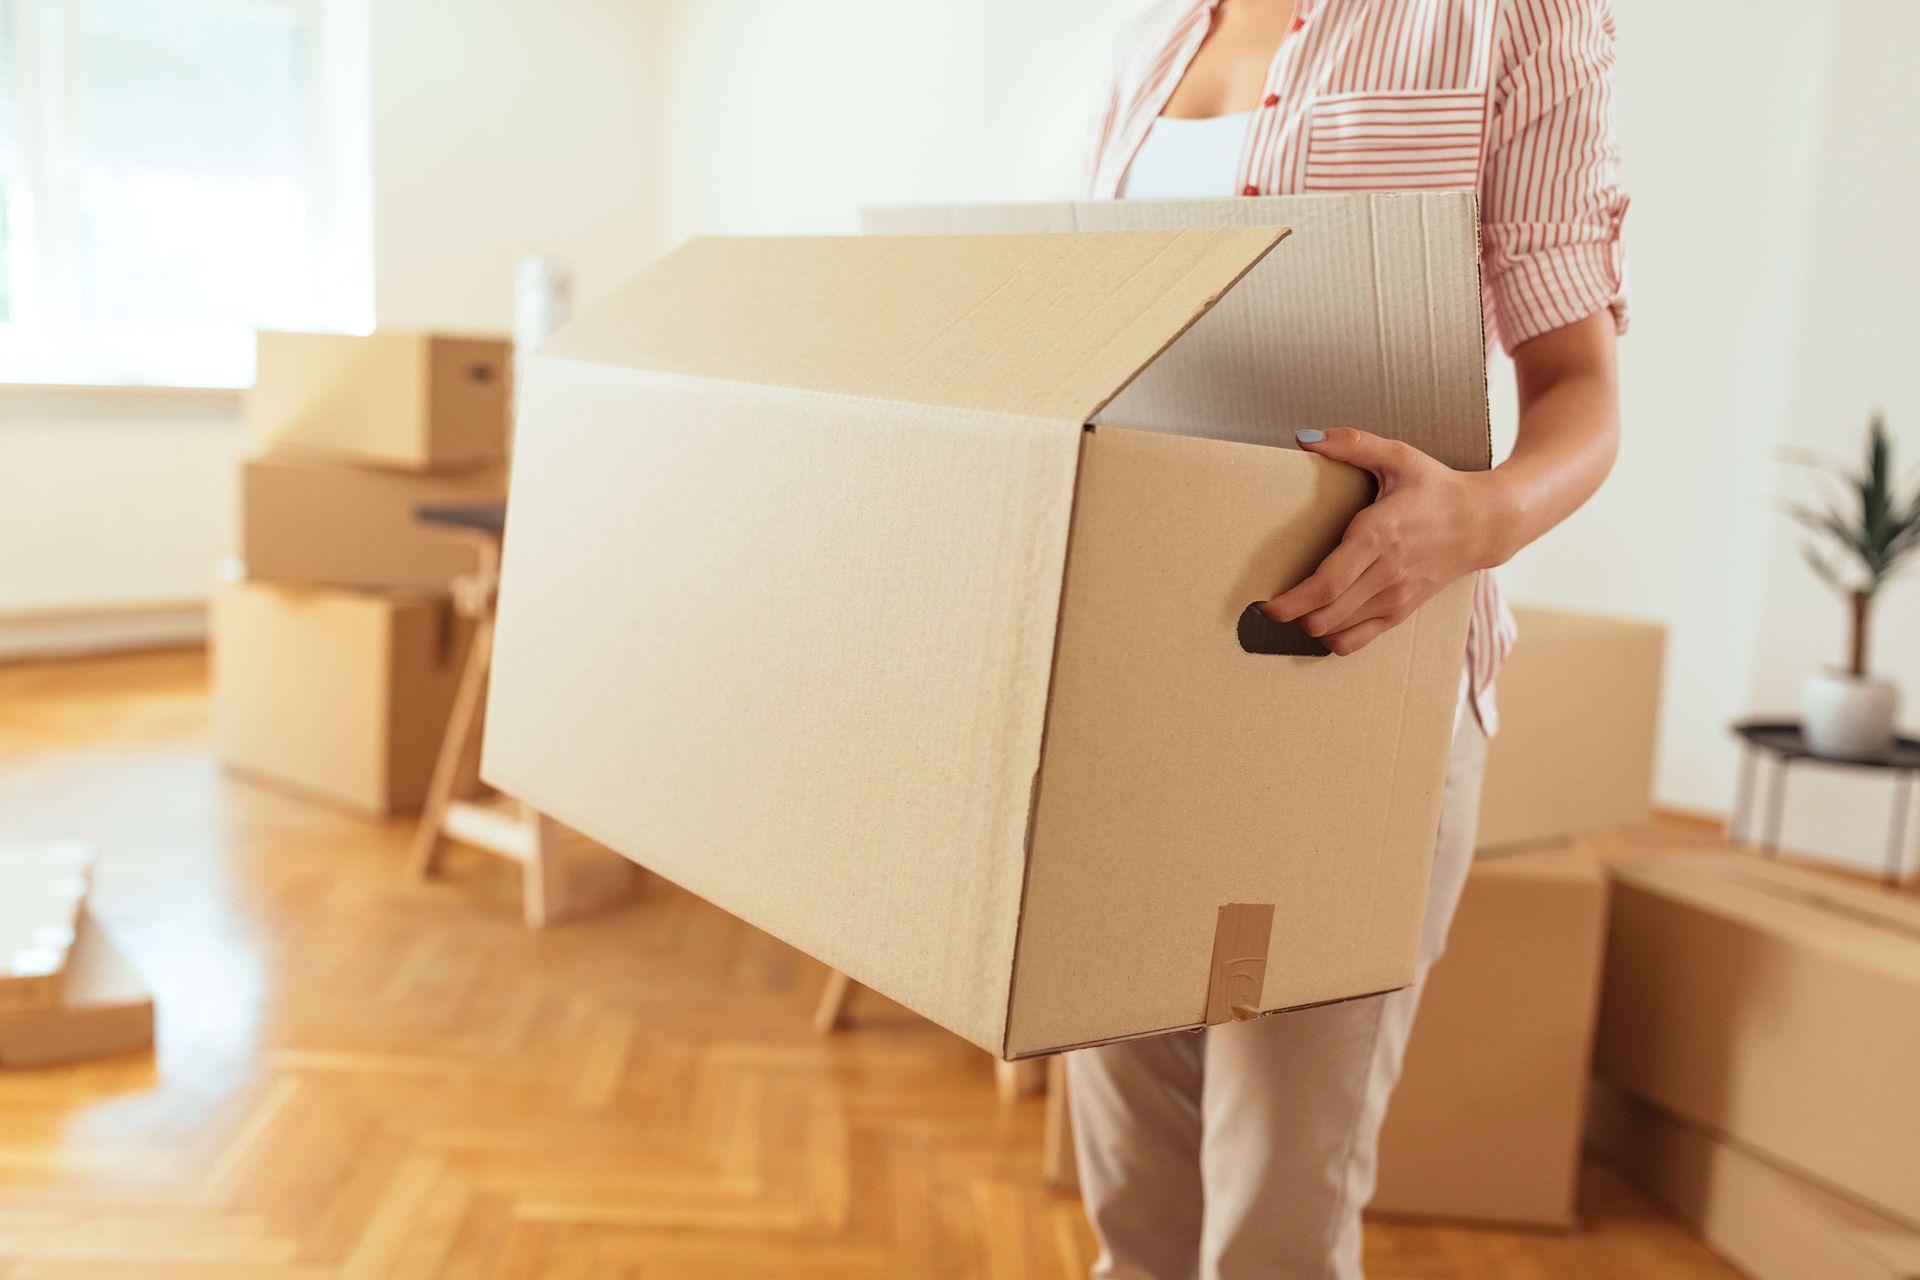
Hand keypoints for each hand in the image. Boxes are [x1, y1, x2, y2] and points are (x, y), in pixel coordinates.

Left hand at [1260, 428, 1508, 655]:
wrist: (1485, 522)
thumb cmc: (1437, 488)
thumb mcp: (1399, 456)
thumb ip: (1352, 443)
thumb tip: (1304, 438)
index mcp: (1379, 535)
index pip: (1329, 582)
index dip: (1293, 601)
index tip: (1267, 604)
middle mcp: (1386, 573)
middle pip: (1326, 614)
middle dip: (1292, 615)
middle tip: (1272, 602)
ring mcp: (1395, 598)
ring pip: (1338, 632)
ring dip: (1309, 625)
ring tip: (1295, 608)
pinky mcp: (1402, 612)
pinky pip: (1357, 642)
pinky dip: (1332, 638)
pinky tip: (1323, 620)